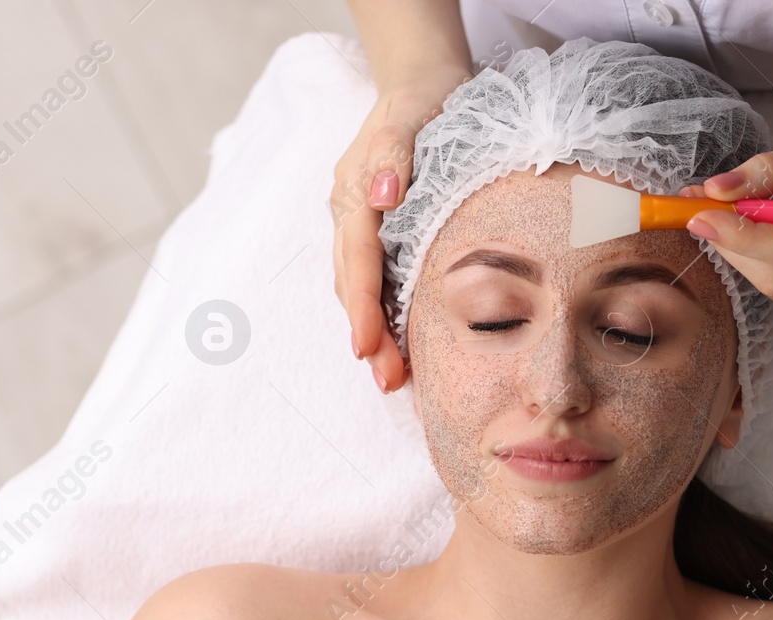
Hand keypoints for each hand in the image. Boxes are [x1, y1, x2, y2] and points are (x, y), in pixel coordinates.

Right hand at [332, 68, 470, 392]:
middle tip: (388, 382)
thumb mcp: (410, 115)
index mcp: (353, 193)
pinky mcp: (377, 235)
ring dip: (374, 334)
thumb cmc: (423, 100)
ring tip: (393, 378)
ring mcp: (359, 227)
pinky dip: (384, 316)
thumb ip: (392, 153)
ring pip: (360, 289)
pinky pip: (375, 281)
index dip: (362, 306)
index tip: (367, 347)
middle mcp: (349, 214)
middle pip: (354, 285)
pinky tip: (400, 345)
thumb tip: (380, 194)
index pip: (357, 259)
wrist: (422, 83)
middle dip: (368, 336)